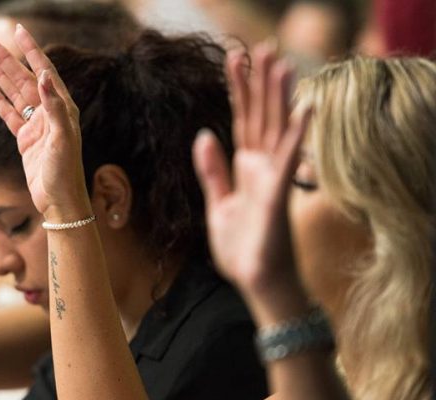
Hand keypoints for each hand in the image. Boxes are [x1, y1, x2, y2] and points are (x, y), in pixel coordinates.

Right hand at [0, 25, 90, 219]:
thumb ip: (55, 107)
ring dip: (1, 76)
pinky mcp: (26, 140)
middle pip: (25, 79)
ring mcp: (37, 126)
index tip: (20, 31)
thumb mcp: (62, 139)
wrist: (59, 202)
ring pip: (15, 94)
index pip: (45, 71)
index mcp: (63, 108)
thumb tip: (45, 76)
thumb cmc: (65, 172)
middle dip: (8, 60)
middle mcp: (50, 113)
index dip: (32, 50)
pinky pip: (9, 114)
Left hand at [192, 43, 311, 295]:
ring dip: (278, 97)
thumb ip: (212, 171)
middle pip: (260, 117)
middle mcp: (262, 168)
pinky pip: (287, 160)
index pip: (241, 121)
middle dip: (259, 83)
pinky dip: (295, 135)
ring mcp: (272, 180)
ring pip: (275, 130)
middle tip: (262, 47)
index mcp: (245, 169)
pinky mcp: (277, 196)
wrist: (258, 283)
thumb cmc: (243, 248)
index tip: (235, 60)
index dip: (238, 91)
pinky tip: (302, 108)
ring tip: (281, 63)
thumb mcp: (217, 205)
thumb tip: (203, 135)